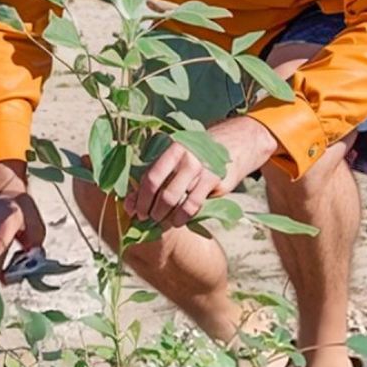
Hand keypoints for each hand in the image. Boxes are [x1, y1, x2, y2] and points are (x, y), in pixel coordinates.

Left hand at [126, 117, 278, 226]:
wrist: (235, 144)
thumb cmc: (197, 154)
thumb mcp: (176, 157)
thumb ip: (157, 175)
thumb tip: (131, 202)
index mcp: (172, 150)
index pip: (150, 177)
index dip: (140, 197)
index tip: (135, 210)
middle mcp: (186, 158)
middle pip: (161, 191)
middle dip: (151, 209)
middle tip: (147, 218)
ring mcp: (201, 170)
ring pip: (176, 201)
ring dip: (164, 216)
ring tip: (161, 220)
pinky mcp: (215, 182)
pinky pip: (193, 206)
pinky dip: (182, 217)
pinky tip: (177, 221)